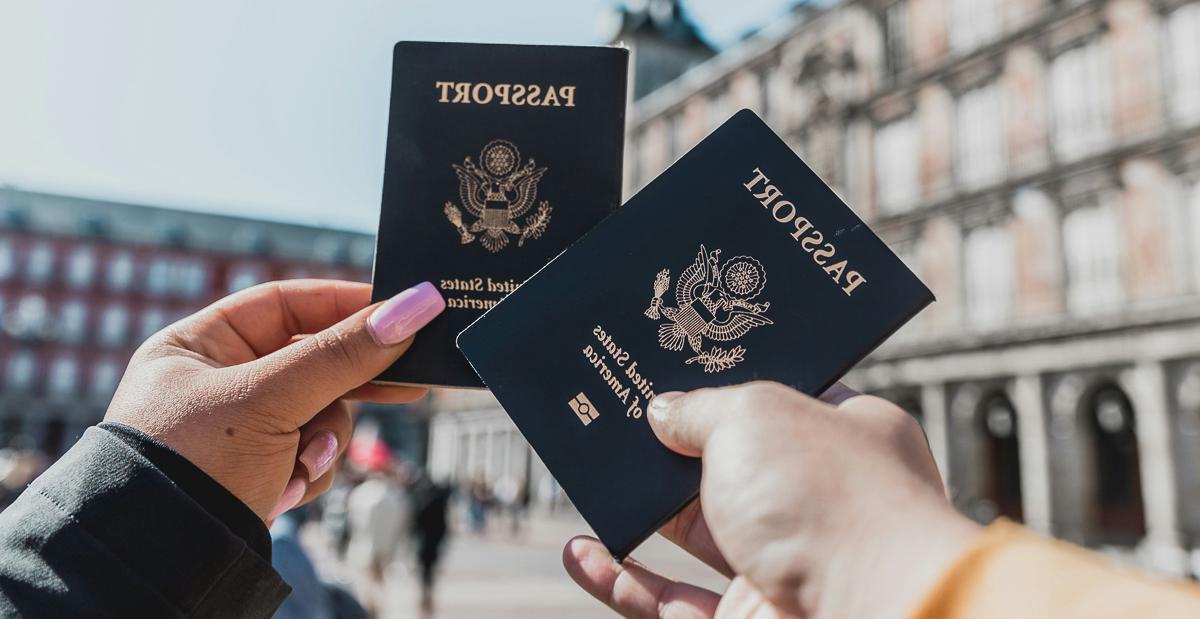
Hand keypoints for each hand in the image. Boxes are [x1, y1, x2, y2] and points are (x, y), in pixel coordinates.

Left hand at [103, 279, 444, 521]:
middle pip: (312, 362)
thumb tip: (415, 306)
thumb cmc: (196, 464)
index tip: (400, 311)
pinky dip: (310, 470)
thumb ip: (344, 354)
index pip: (285, 304)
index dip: (343, 305)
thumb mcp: (272, 400)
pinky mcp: (258, 471)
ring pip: (321, 412)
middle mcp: (217, 382)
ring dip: (325, 440)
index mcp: (198, 345)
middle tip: (409, 384)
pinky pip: (311, 454)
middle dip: (348, 386)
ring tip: (305, 464)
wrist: (164, 563)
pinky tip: (287, 490)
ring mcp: (239, 430)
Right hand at [563, 382, 980, 618]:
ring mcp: (782, 567)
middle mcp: (819, 502)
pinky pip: (667, 601)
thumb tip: (663, 413)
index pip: (781, 399)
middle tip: (616, 416)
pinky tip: (581, 552)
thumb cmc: (828, 499)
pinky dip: (620, 579)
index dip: (725, 383)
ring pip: (693, 534)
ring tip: (588, 476)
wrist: (869, 618)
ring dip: (637, 511)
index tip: (673, 366)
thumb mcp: (755, 415)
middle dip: (671, 446)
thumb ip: (701, 409)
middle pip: (729, 466)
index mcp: (846, 437)